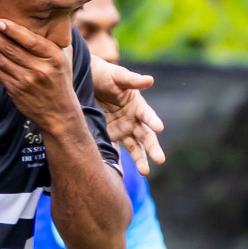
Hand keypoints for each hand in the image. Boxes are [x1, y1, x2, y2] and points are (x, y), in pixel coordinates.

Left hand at [0, 20, 78, 130]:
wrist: (58, 111)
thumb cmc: (59, 78)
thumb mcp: (65, 57)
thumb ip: (57, 38)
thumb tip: (51, 15)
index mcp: (54, 57)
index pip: (31, 41)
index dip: (14, 31)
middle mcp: (41, 68)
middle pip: (11, 49)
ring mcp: (27, 80)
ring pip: (0, 60)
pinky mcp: (15, 89)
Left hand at [89, 57, 164, 175]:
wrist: (86, 81)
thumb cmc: (106, 75)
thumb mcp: (118, 76)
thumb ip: (132, 80)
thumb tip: (149, 79)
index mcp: (137, 106)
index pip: (147, 115)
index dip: (153, 120)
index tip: (159, 128)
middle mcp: (132, 121)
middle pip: (146, 136)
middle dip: (153, 148)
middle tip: (160, 160)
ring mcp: (122, 130)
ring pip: (134, 147)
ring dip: (140, 159)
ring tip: (145, 171)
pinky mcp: (109, 136)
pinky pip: (114, 150)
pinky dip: (117, 161)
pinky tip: (119, 173)